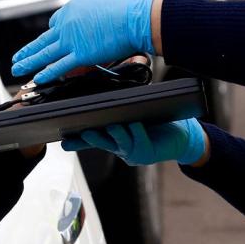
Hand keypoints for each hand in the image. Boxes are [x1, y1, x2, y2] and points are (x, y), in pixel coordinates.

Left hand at [10, 0, 157, 83]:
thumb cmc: (125, 13)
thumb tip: (83, 36)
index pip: (55, 23)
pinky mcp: (80, 54)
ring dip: (29, 61)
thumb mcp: (99, 9)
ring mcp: (72, 39)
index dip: (53, 34)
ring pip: (45, 53)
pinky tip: (37, 78)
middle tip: (17, 57)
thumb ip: (86, 21)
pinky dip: (47, 73)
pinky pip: (59, 65)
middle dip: (28, 50)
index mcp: (72, 9)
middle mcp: (67, 23)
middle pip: (43, 39)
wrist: (134, 19)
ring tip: (17, 68)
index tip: (50, 40)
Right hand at [62, 119, 207, 166]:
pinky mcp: (147, 153)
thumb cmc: (156, 122)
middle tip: (83, 131)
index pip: (91, 141)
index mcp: (114, 140)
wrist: (182, 136)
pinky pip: (139, 141)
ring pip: (120, 142)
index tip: (63, 141)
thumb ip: (120, 107)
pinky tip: (135, 124)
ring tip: (112, 124)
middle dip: (91, 138)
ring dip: (116, 133)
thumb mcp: (134, 115)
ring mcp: (132, 153)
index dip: (77, 141)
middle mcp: (120, 149)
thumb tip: (105, 90)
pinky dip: (137, 131)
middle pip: (101, 142)